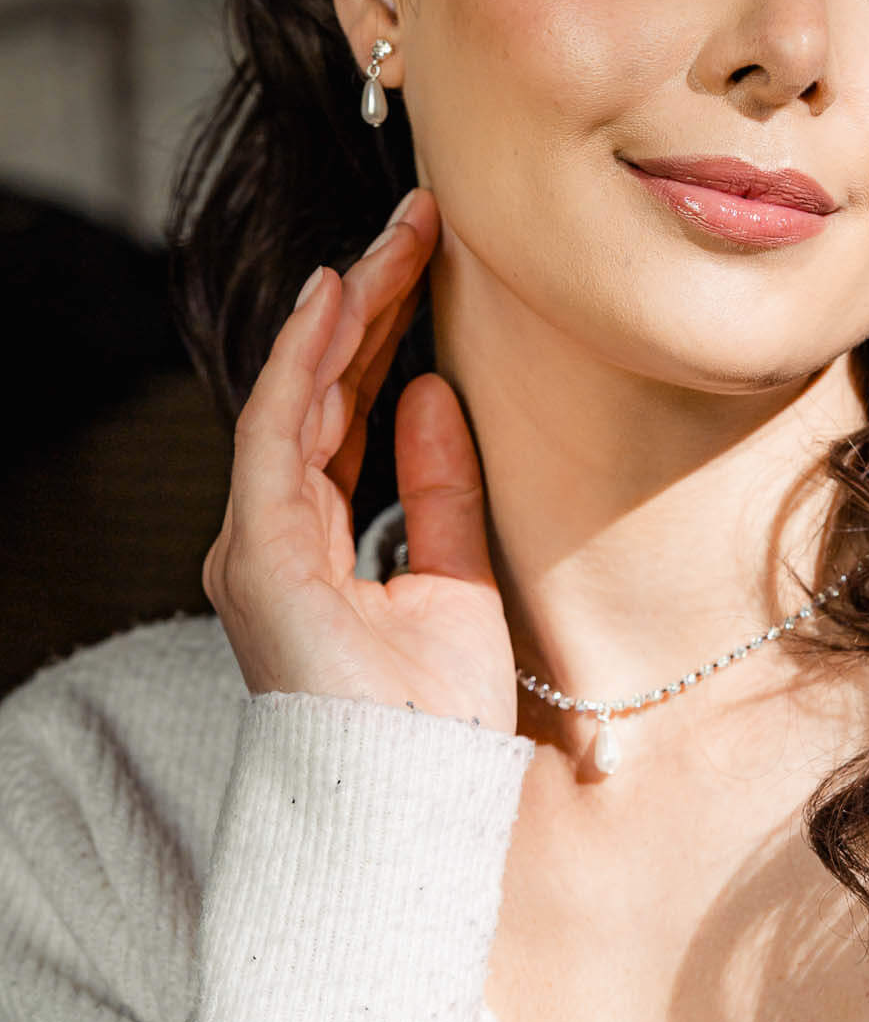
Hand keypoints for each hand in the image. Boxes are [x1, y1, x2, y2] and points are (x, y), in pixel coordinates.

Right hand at [203, 188, 517, 729]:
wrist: (414, 800)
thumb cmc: (432, 717)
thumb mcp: (458, 576)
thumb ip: (440, 486)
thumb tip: (437, 390)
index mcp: (314, 539)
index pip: (347, 410)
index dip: (385, 332)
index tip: (431, 261)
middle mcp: (274, 531)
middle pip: (322, 389)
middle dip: (372, 301)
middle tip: (422, 221)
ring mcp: (258, 539)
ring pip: (299, 392)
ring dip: (348, 309)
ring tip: (398, 235)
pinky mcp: (258, 550)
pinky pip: (279, 428)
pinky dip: (306, 359)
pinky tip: (339, 294)